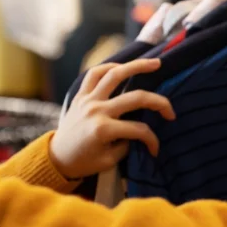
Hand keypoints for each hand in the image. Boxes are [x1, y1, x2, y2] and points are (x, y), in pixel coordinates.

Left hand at [50, 58, 175, 178]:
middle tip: (170, 109)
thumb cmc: (83, 162)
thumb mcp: (109, 161)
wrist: (56, 158)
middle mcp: (96, 110)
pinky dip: (110, 67)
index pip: (139, 130)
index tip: (155, 149)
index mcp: (103, 130)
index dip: (152, 140)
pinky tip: (123, 67)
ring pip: (114, 74)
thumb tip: (141, 131)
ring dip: (137, 66)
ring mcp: (87, 100)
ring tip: (155, 63)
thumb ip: (127, 143)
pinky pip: (94, 74)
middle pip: (135, 98)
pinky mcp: (80, 95)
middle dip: (158, 103)